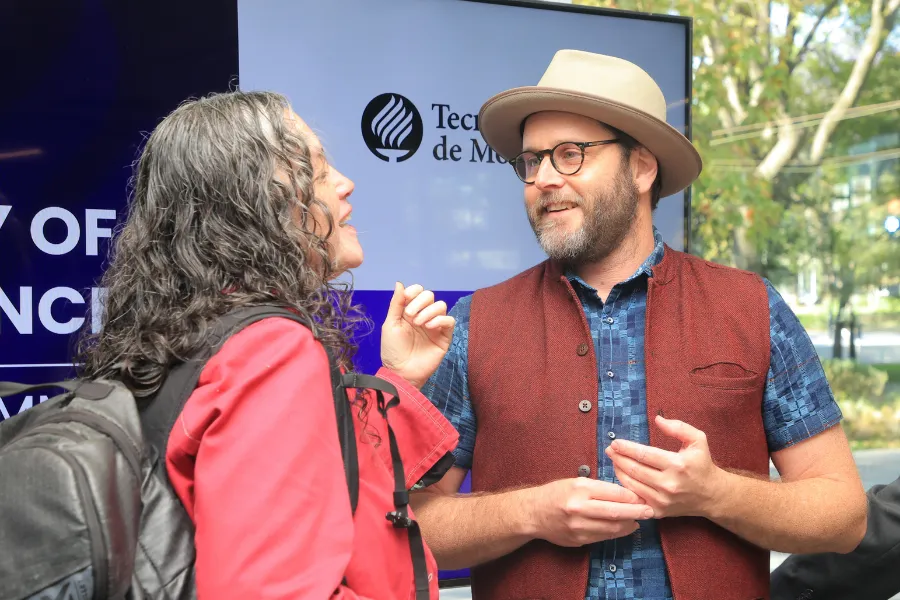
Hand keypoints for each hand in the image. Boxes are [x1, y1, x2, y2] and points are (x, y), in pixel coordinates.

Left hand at [381, 282, 454, 388]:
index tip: (405, 301)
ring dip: (429, 311)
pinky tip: (429, 327)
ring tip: (419, 324)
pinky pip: (449, 320)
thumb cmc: (393, 350)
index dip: (413, 292)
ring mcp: (434, 326)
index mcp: (409, 311)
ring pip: (441, 305)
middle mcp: (423, 315)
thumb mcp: (390, 324)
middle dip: (420, 302)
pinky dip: (441, 319)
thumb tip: (400, 283)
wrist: (401, 372)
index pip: (418, 291)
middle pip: (430, 296)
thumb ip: (396, 304)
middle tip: (410, 316)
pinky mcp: (444, 337)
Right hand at [527, 477, 654, 546]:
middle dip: (637, 512)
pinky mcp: (578, 540)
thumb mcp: (575, 482)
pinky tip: (624, 528)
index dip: (632, 496)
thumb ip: (599, 488)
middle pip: (616, 512)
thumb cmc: (556, 493)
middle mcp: (579, 508)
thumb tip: (626, 494)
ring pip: (612, 528)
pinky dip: (616, 533)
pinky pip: (603, 537)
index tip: (643, 496)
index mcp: (580, 489)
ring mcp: (579, 526)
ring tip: (638, 520)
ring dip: (629, 524)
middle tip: (650, 511)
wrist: (533, 513)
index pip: (614, 493)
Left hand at [605, 415, 725, 518]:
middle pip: (635, 470)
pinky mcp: (658, 511)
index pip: (644, 455)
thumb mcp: (698, 440)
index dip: (626, 448)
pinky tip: (621, 476)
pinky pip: (635, 498)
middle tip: (609, 450)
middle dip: (618, 458)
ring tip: (613, 460)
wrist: (712, 496)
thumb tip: (657, 419)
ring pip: (631, 484)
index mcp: (678, 465)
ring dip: (618, 471)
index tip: (615, 442)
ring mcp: (662, 500)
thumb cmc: (702, 465)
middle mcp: (669, 484)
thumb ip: (679, 427)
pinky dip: (625, 487)